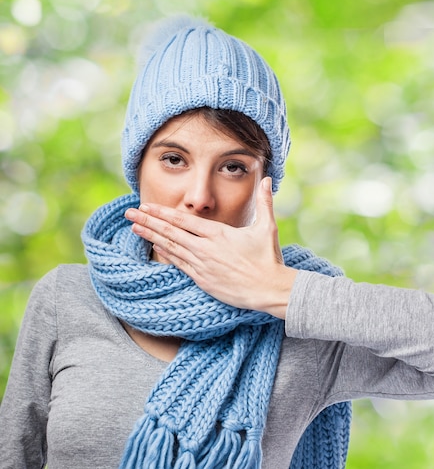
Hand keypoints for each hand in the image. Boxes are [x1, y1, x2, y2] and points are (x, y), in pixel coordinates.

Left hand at [124, 177, 296, 318]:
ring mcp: (202, 265)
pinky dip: (166, 255)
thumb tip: (268, 179)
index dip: (162, 213)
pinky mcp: (203, 280)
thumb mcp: (267, 227)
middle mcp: (206, 248)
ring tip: (135, 228)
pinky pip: (179, 265)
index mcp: (218, 234)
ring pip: (171, 248)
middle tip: (129, 214)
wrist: (268, 289)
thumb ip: (264, 202)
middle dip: (148, 221)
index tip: (146, 206)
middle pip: (171, 232)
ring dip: (152, 237)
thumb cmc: (268, 259)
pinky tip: (155, 247)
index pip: (184, 220)